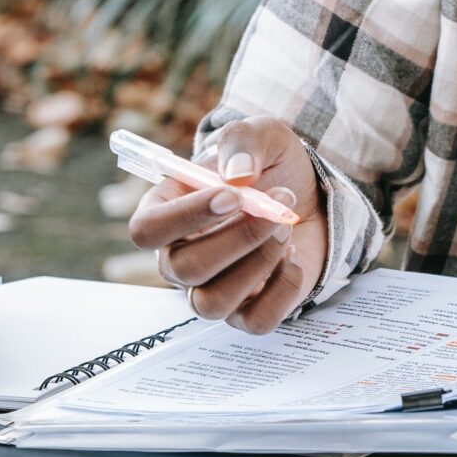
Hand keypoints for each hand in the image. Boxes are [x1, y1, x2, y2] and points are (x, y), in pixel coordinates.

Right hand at [128, 115, 327, 333]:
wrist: (309, 194)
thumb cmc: (270, 166)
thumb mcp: (261, 135)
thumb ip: (244, 141)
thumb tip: (238, 175)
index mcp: (166, 212)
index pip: (146, 230)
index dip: (185, 217)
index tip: (233, 196)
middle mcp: (180, 258)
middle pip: (184, 269)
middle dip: (238, 238)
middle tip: (277, 209)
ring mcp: (212, 289)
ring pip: (213, 303)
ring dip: (258, 263)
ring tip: (286, 228)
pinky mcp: (248, 311)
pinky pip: (256, 322)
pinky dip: (283, 290)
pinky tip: (294, 259)